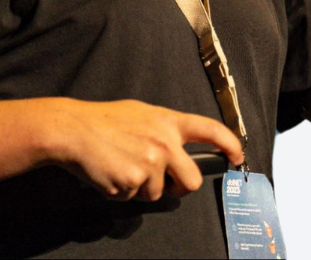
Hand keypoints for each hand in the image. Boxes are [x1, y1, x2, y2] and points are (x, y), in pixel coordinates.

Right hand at [43, 98, 244, 201]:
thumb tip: (178, 150)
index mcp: (168, 122)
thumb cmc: (103, 120)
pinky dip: (122, 191)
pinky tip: (110, 172)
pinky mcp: (133, 182)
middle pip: (191, 181)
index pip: (210, 130)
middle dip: (179, 188)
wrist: (73, 130)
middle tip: (163, 182)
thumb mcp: (140, 114)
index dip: (230, 144)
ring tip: (122, 166)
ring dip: (141, 188)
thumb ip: (163, 130)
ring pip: (158, 193)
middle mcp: (164, 143)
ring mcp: (150, 164)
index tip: (237, 156)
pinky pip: (133, 198)